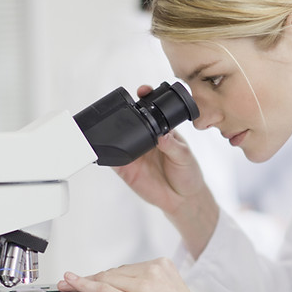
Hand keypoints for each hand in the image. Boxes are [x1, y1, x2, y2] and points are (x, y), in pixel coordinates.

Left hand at [58, 258, 230, 291]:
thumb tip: (117, 289)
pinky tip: (72, 285)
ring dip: (87, 284)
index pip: (125, 269)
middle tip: (71, 283)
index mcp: (162, 265)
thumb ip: (146, 285)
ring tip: (70, 286)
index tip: (86, 277)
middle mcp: (152, 271)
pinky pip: (103, 291)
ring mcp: (143, 287)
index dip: (103, 274)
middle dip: (92, 280)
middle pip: (113, 273)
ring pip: (106, 280)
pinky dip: (84, 287)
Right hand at [114, 85, 218, 257]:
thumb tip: (162, 135)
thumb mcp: (184, 157)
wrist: (182, 200)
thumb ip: (173, 146)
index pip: (152, 111)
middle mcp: (146, 139)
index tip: (143, 91)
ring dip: (113, 131)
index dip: (146, 98)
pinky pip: (112, 159)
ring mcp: (134, 153)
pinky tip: (104, 149)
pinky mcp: (126, 169)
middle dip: (125, 110)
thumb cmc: (188, 174)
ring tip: (110, 124)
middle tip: (124, 106)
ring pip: (119, 138)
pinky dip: (105, 154)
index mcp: (162, 131)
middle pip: (132, 120)